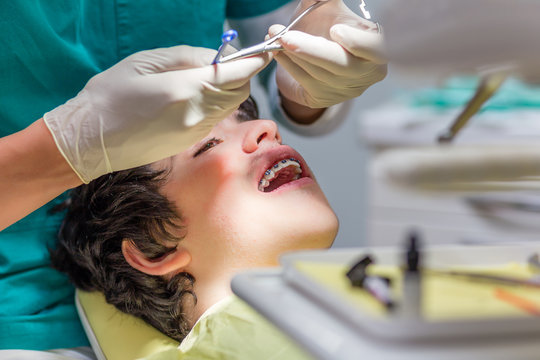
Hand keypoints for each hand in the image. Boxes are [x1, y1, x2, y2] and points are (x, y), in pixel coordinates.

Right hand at [44, 45, 270, 182]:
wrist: (90, 141)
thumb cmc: (110, 95)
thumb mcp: (144, 62)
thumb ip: (186, 56)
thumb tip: (216, 57)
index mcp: (185, 90)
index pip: (236, 75)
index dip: (253, 62)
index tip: (263, 53)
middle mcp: (196, 115)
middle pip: (239, 93)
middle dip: (242, 75)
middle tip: (230, 62)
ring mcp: (194, 132)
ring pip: (228, 107)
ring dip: (229, 90)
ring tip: (207, 76)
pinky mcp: (189, 142)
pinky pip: (214, 119)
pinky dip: (215, 104)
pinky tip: (195, 95)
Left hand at [271, 0, 386, 108]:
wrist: (313, 54)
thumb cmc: (327, 27)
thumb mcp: (330, 9)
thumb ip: (324, 0)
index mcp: (377, 49)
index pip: (375, 49)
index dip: (357, 42)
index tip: (335, 30)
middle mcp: (365, 73)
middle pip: (341, 64)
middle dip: (311, 50)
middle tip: (285, 37)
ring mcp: (344, 89)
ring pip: (318, 73)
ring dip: (292, 53)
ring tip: (274, 34)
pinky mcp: (323, 98)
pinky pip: (303, 81)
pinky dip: (287, 64)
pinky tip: (275, 51)